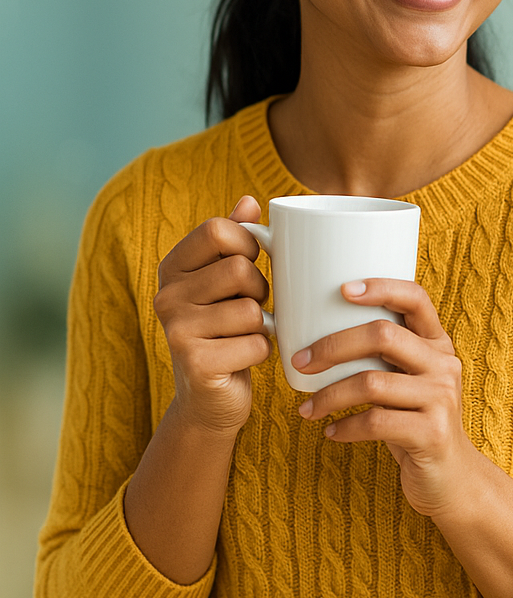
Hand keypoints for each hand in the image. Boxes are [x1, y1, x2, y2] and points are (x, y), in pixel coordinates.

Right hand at [153, 194, 272, 436]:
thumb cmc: (228, 329)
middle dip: (260, 290)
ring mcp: (175, 330)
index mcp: (173, 268)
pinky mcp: (194, 363)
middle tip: (249, 309)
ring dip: (262, 325)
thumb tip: (248, 200)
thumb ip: (236, 240)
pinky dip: (262, 352)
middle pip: (240, 269)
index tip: (249, 264)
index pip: (217, 228)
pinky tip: (241, 360)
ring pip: (251, 309)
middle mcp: (165, 296)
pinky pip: (256, 343)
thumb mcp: (230, 281)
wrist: (212, 398)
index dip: (248, 244)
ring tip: (243, 335)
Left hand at [292, 278, 470, 517]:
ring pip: (371, 382)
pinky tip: (331, 432)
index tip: (342, 289)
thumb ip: (384, 359)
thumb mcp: (408, 384)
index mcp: (438, 345)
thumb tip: (317, 336)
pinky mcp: (432, 433)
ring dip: (328, 395)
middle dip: (332, 346)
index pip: (416, 299)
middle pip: (383, 335)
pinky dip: (344, 427)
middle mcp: (445, 365)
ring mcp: (442, 399)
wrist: (451, 479)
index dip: (381, 288)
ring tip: (306, 408)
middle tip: (300, 361)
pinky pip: (374, 422)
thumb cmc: (415, 425)